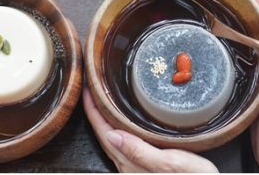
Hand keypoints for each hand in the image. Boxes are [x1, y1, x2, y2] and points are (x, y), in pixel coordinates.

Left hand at [82, 87, 217, 172]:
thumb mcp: (170, 163)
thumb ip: (140, 152)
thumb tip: (113, 135)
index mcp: (131, 164)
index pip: (105, 134)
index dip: (95, 113)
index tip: (89, 92)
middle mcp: (130, 167)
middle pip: (107, 136)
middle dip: (97, 114)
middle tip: (93, 91)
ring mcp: (137, 169)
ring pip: (115, 141)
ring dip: (107, 122)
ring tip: (105, 103)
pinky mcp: (147, 168)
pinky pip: (126, 146)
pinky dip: (120, 131)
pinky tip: (126, 125)